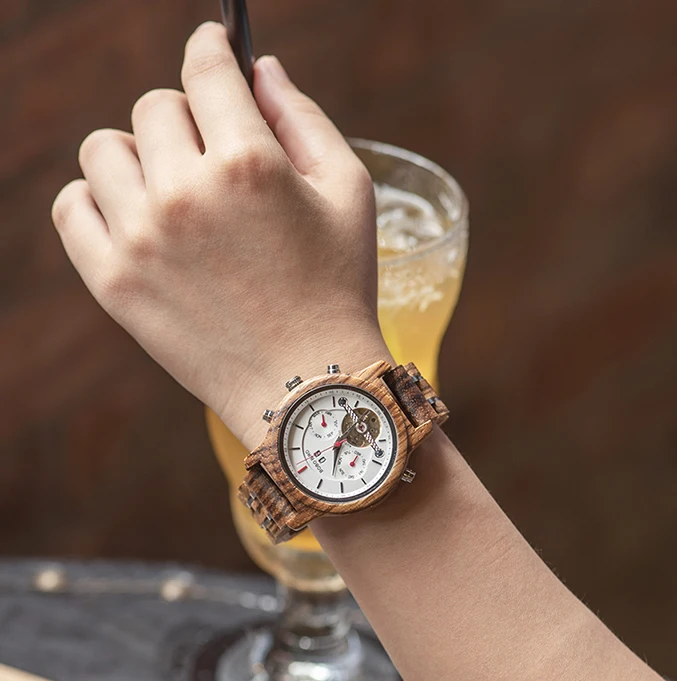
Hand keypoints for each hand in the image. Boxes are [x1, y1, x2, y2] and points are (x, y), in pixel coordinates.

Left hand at [52, 21, 389, 448]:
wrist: (308, 385)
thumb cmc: (339, 289)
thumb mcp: (349, 194)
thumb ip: (304, 119)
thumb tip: (261, 68)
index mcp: (248, 164)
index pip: (205, 69)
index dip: (211, 47)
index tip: (213, 45)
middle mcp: (185, 193)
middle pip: (154, 107)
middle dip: (188, 119)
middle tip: (215, 154)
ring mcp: (141, 239)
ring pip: (104, 149)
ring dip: (139, 156)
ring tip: (175, 192)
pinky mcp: (114, 282)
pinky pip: (72, 205)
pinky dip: (98, 200)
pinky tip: (138, 219)